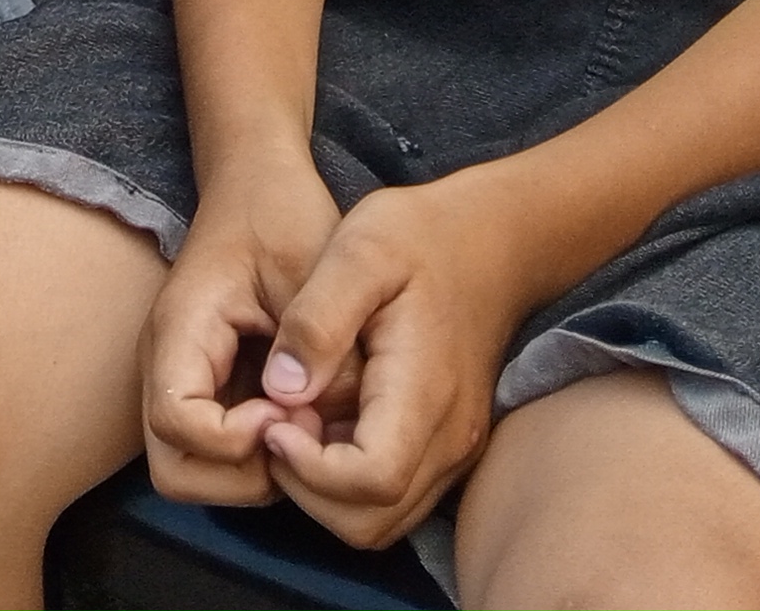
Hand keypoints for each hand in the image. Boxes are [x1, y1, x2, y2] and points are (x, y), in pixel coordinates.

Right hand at [142, 152, 348, 505]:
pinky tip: (301, 417)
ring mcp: (183, 380)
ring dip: (251, 471)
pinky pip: (217, 453)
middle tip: (297, 433)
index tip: (287, 409)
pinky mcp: (207, 387)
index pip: (176, 425)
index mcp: (181, 329)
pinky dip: (259, 457)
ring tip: (302, 427)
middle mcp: (167, 365)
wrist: (257, 181)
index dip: (235, 440)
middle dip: (242, 474)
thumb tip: (326, 420)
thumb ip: (321, 347)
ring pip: (192, 471)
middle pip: (175, 469)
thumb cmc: (280, 215)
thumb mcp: (313, 270)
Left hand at [247, 172, 528, 546]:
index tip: (269, 415)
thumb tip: (282, 390)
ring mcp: (454, 450)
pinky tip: (321, 418)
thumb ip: (317, 320)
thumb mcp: (357, 251)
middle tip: (272, 419)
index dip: (307, 468)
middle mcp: (450, 440)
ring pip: (380, 519)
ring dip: (322, 488)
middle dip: (305, 487)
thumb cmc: (420, 238)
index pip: (370, 482)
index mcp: (425, 394)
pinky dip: (345, 479)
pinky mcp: (447, 447)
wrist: (491, 242)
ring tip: (293, 416)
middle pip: (370, 521)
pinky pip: (393, 495)